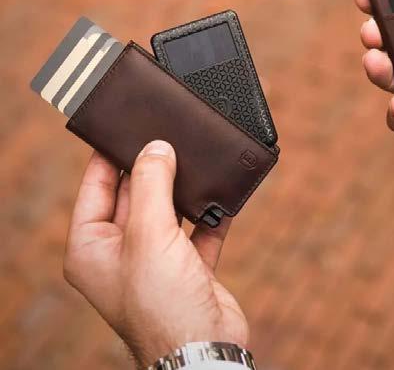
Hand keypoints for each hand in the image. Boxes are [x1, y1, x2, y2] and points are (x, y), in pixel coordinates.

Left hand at [63, 141, 247, 367]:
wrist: (205, 348)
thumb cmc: (161, 302)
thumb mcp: (148, 234)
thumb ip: (150, 184)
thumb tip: (156, 147)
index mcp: (92, 247)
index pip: (95, 187)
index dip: (109, 156)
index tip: (126, 127)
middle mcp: (121, 251)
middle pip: (134, 194)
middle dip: (152, 168)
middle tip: (169, 137)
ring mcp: (155, 258)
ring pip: (167, 210)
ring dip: (182, 190)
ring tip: (195, 160)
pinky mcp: (187, 265)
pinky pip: (197, 228)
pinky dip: (208, 213)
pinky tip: (219, 195)